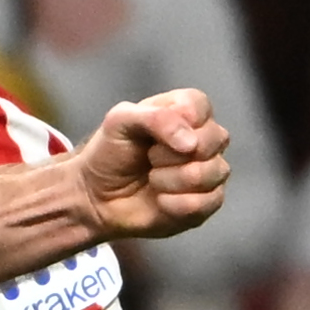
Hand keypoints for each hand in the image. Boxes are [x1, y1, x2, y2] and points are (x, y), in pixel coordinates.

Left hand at [73, 91, 230, 240]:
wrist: (97, 196)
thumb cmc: (110, 153)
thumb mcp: (120, 121)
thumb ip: (156, 118)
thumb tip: (191, 143)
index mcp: (186, 109)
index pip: (200, 106)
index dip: (176, 122)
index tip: (151, 135)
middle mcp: (204, 138)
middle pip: (213, 140)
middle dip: (170, 154)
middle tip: (149, 157)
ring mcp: (210, 170)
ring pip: (213, 172)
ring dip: (171, 179)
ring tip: (153, 178)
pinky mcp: (207, 202)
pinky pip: (207, 202)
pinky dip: (175, 204)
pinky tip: (160, 200)